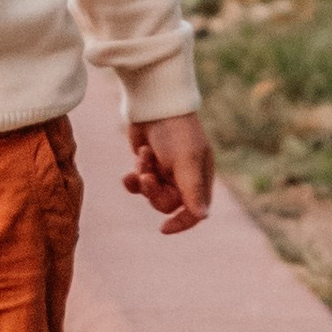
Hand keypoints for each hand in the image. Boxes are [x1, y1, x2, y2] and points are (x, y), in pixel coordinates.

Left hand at [125, 111, 214, 234]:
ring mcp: (167, 171)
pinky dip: (134, 179)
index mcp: (201, 177)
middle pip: (169, 204)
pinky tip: (128, 173)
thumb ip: (192, 189)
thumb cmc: (175, 131)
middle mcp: (186, 177)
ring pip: (152, 194)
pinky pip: (140, 184)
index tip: (163, 228)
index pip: (195, 211)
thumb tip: (203, 217)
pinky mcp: (150, 165)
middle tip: (147, 176)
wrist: (154, 103)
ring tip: (143, 157)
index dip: (182, 223)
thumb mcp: (186, 161)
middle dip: (154, 192)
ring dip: (144, 179)